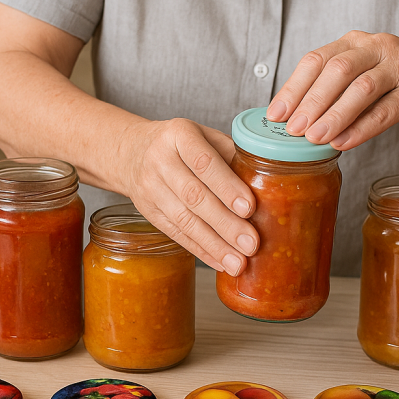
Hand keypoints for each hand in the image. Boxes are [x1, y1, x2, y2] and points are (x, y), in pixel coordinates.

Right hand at [119, 118, 258, 274]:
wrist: (132, 152)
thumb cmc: (181, 144)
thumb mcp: (204, 135)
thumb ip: (231, 155)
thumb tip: (266, 186)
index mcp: (179, 135)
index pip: (204, 163)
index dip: (227, 187)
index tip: (249, 208)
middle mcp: (160, 161)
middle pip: (194, 196)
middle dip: (225, 223)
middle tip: (251, 244)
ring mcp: (150, 188)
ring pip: (185, 220)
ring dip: (215, 245)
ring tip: (239, 263)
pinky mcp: (149, 212)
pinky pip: (176, 234)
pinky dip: (201, 250)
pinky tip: (220, 262)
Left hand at [265, 31, 398, 149]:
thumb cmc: (398, 78)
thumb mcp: (364, 71)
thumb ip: (333, 88)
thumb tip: (293, 118)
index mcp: (355, 42)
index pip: (316, 60)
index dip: (293, 87)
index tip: (275, 114)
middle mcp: (376, 47)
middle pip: (337, 71)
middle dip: (311, 102)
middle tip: (292, 130)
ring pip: (361, 89)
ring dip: (334, 116)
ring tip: (314, 139)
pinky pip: (385, 111)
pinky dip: (362, 128)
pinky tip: (343, 143)